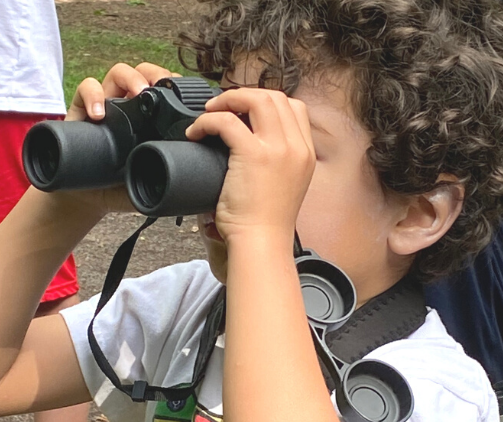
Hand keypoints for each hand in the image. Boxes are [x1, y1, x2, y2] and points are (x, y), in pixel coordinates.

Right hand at [61, 62, 179, 214]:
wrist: (86, 197)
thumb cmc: (118, 186)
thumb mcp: (146, 181)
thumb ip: (163, 176)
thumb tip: (187, 184)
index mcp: (148, 121)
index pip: (163, 92)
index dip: (174, 87)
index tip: (184, 96)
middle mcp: (128, 108)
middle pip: (143, 75)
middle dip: (154, 74)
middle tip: (163, 86)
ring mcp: (105, 105)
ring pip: (118, 74)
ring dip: (130, 77)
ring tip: (139, 92)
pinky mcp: (80, 108)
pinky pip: (85, 89)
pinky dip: (92, 96)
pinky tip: (99, 114)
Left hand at [186, 87, 314, 247]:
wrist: (262, 244)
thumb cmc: (266, 225)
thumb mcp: (286, 187)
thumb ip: (278, 163)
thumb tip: (250, 143)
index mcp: (306, 154)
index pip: (294, 108)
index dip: (267, 102)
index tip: (246, 112)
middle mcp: (296, 148)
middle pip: (275, 97)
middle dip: (245, 96)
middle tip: (223, 108)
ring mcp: (277, 149)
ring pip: (255, 99)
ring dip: (227, 100)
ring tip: (210, 113)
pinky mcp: (252, 155)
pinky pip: (226, 121)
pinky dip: (206, 121)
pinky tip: (197, 133)